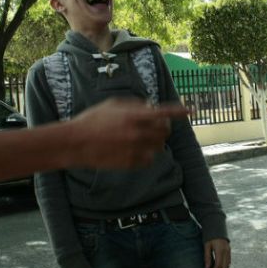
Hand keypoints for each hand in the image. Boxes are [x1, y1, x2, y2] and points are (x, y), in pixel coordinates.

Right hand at [70, 98, 189, 168]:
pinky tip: (135, 150)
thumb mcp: (113, 104)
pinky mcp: (130, 163)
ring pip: (159, 146)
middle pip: (165, 131)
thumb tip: (151, 106)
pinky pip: (149, 159)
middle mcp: (137, 132)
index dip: (179, 111)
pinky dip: (147, 155)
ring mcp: (135, 149)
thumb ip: (135, 104)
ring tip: (142, 138)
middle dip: (164, 128)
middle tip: (155, 127)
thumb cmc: (92, 120)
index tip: (191, 111)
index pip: (164, 113)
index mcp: (134, 115)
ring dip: (155, 141)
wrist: (76, 142)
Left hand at [204, 238, 230, 267]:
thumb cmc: (210, 237)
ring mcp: (229, 251)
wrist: (217, 227)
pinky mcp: (229, 251)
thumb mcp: (206, 246)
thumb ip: (207, 257)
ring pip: (227, 265)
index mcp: (220, 250)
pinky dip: (224, 267)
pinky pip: (228, 262)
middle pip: (224, 267)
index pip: (218, 265)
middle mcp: (226, 251)